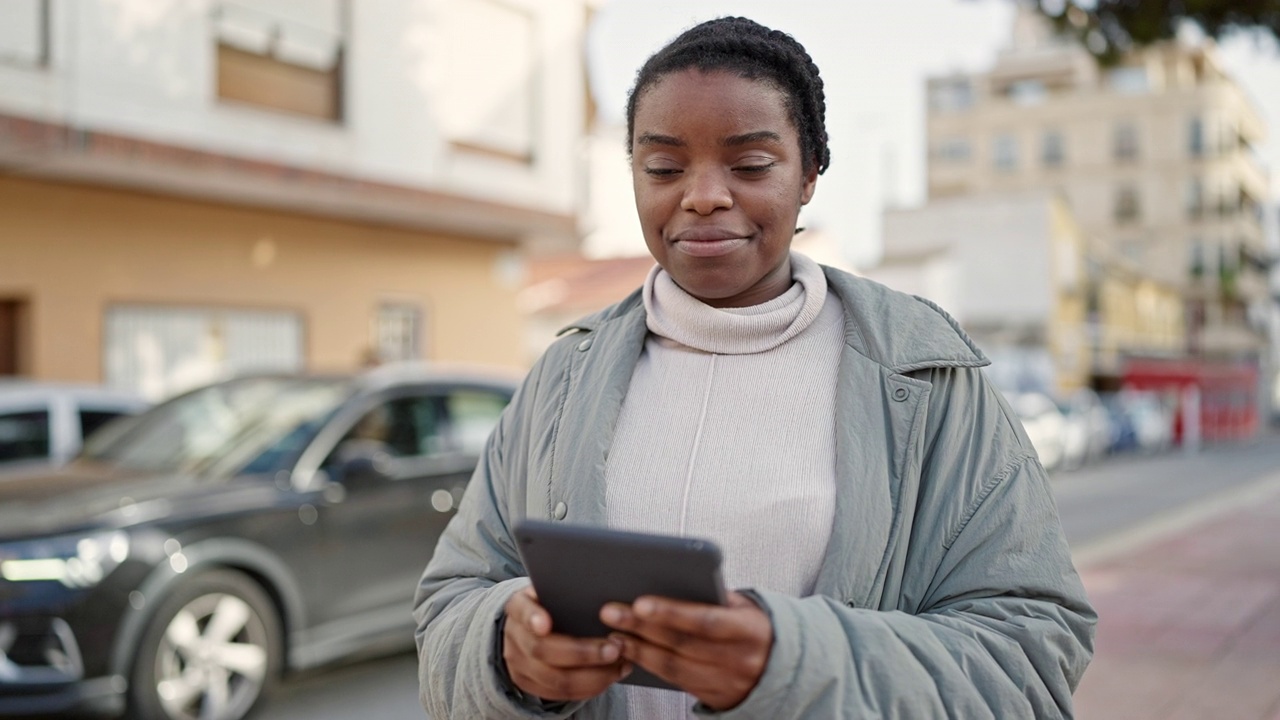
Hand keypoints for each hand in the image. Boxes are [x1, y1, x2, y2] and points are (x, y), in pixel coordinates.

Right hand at [502, 587, 632, 700]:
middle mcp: (514, 637)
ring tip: (620, 664)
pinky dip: (589, 687)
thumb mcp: (550, 590)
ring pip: (555, 679)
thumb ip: (566, 591)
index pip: (522, 611)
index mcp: (518, 607)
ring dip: (592, 675)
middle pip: (542, 651)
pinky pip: (560, 694)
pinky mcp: (529, 685)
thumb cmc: (550, 603)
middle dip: (582, 653)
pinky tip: (611, 676)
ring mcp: (518, 665)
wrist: (526, 628)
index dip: (532, 618)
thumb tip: (601, 589)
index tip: (545, 624)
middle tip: (615, 648)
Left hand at [600, 591, 772, 709]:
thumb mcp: (746, 606)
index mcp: (750, 631)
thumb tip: (674, 578)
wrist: (780, 669)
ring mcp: (726, 683)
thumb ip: (716, 596)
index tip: (640, 602)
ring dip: (638, 650)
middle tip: (611, 612)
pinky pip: (675, 682)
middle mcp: (739, 660)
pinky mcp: (713, 699)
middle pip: (682, 644)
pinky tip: (630, 652)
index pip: (705, 620)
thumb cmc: (754, 626)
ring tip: (613, 633)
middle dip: (642, 628)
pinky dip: (649, 666)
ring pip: (673, 667)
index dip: (672, 612)